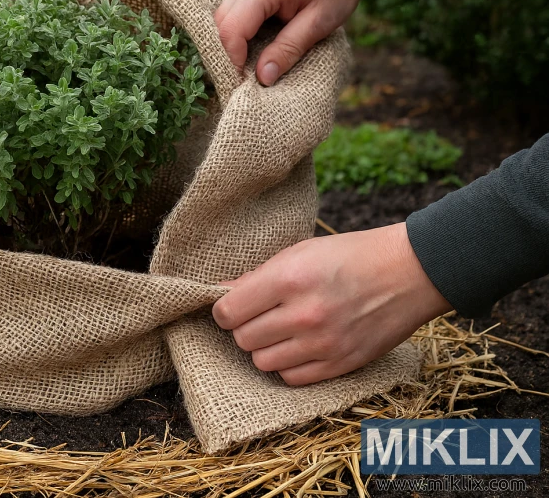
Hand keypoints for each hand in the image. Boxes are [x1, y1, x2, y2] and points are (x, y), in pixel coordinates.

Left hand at [211, 223, 451, 385]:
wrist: (409, 272)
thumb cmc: (350, 255)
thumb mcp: (300, 252)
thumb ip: (257, 276)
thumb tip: (221, 294)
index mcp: (289, 279)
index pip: (228, 312)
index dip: (225, 310)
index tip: (233, 306)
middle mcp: (304, 314)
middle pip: (243, 339)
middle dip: (245, 327)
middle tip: (261, 316)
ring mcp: (323, 343)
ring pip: (262, 362)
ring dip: (265, 348)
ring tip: (280, 330)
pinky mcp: (340, 364)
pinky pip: (291, 377)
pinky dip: (287, 365)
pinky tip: (298, 346)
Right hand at [214, 0, 376, 84]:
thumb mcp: (320, 21)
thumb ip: (289, 49)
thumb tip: (263, 78)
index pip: (230, 31)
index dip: (233, 62)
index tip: (246, 85)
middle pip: (219, 27)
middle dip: (227, 56)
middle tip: (246, 81)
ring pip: (221, 21)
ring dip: (231, 46)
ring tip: (249, 67)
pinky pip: (230, 15)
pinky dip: (236, 35)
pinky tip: (252, 49)